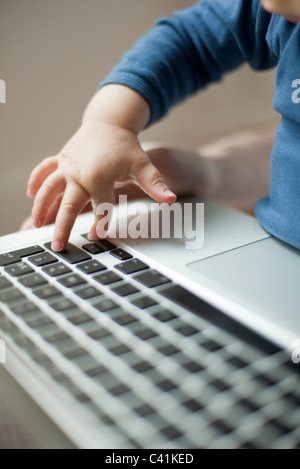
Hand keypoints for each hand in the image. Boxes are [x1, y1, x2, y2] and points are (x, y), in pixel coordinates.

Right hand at [27, 121, 176, 251]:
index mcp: (99, 178)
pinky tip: (30, 195)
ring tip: (35, 226)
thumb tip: (170, 199)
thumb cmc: (126, 145)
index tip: (97, 238)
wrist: (111, 121)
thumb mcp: (142, 164)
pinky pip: (44, 171)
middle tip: (58, 247)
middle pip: (68, 206)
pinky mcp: (61, 159)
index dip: (101, 225)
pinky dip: (35, 182)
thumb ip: (155, 184)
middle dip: (62, 228)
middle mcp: (79, 174)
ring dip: (41, 208)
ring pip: (49, 190)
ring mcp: (67, 166)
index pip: (100, 209)